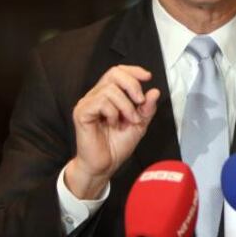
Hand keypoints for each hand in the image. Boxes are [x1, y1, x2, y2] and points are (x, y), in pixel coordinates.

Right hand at [65, 65, 159, 199]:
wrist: (104, 165)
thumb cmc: (116, 146)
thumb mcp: (139, 124)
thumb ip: (147, 109)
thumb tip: (154, 92)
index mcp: (108, 96)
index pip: (118, 72)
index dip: (133, 71)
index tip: (148, 77)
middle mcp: (96, 96)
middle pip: (114, 73)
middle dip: (132, 85)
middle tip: (139, 102)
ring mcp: (87, 103)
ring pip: (110, 89)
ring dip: (126, 105)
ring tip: (128, 120)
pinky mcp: (81, 113)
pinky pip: (101, 102)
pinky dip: (113, 113)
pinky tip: (113, 124)